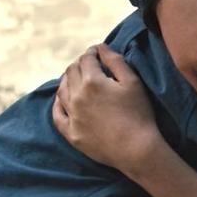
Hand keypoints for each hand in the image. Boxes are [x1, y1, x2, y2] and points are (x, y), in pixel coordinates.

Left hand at [52, 45, 161, 170]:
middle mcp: (77, 96)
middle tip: (88, 64)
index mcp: (92, 81)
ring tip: (75, 78)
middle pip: (71, 72)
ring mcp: (72, 116)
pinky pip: (57, 115)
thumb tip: (101, 47)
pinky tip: (60, 100)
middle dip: (79, 64)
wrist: (136, 149)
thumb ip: (116, 61)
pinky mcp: (71, 133)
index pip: (86, 59)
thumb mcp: (133, 82)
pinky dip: (57, 104)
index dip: (92, 52)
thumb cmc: (139, 114)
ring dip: (67, 80)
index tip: (97, 52)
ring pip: (61, 90)